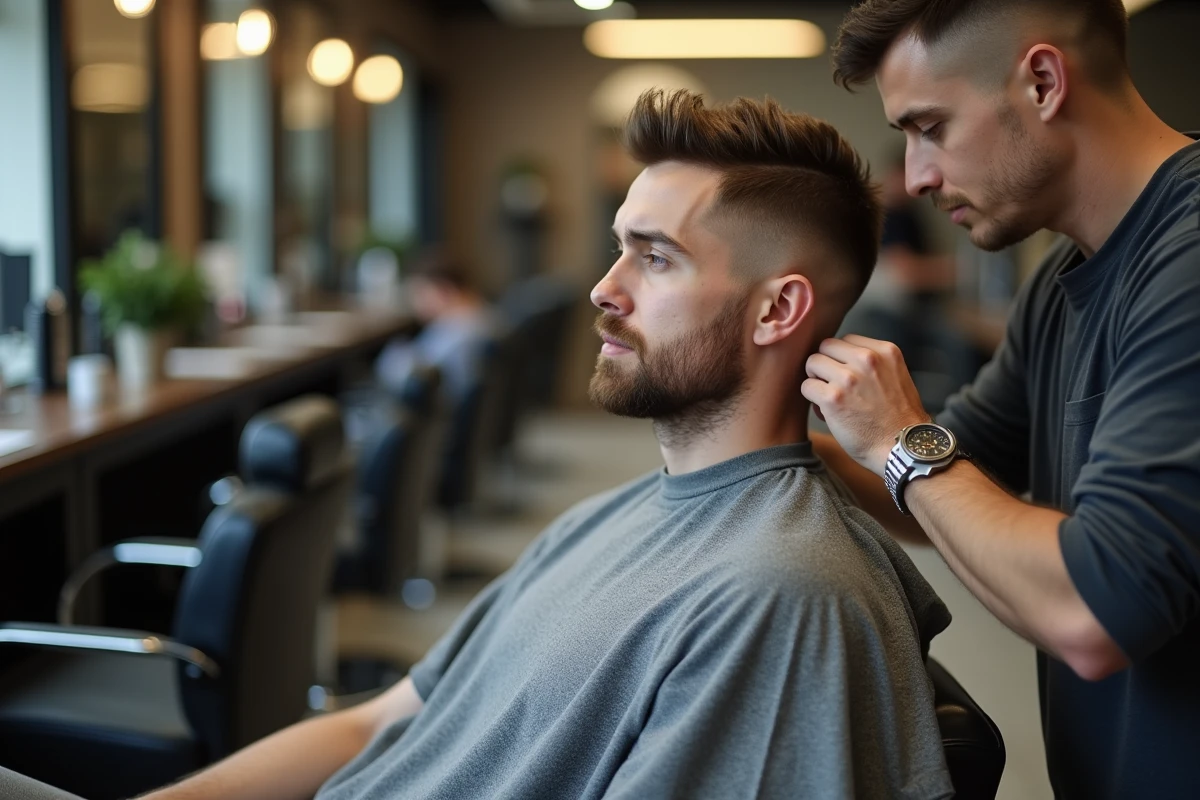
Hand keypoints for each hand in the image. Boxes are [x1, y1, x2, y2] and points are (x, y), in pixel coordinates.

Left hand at [802, 335, 929, 475]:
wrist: (903, 448)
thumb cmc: (898, 418)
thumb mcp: (895, 376)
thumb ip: (873, 363)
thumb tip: (839, 359)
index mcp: (885, 351)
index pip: (846, 340)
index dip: (841, 358)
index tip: (847, 375)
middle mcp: (867, 359)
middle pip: (825, 346)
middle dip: (825, 365)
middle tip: (833, 385)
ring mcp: (849, 377)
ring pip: (812, 363)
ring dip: (817, 381)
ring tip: (830, 398)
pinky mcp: (833, 398)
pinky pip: (806, 387)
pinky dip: (812, 399)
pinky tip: (826, 411)